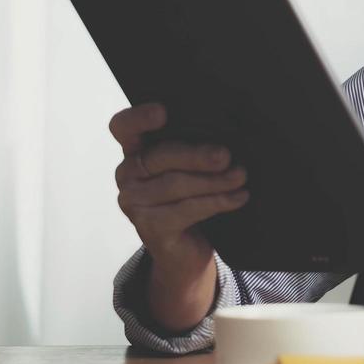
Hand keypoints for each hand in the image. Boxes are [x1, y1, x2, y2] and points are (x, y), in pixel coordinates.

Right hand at [109, 102, 249, 275]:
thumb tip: (226, 139)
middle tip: (226, 156)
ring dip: (214, 180)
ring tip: (240, 176)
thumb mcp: (189, 168)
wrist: (185, 250)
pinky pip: (187, 209)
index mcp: (135, 151)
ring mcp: (134, 203)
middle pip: (159, 156)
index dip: (138, 118)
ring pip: (176, 184)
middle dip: (196, 155)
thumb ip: (194, 148)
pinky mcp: (150, 228)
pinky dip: (217, 202)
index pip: (123, 127)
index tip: (163, 112)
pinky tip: (238, 197)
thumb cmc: (189, 199)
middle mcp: (127, 175)